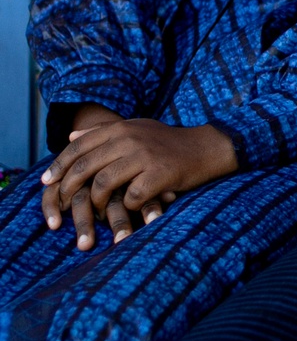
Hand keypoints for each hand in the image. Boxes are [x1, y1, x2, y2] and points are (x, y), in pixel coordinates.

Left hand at [40, 120, 236, 248]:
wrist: (206, 148)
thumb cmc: (168, 142)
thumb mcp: (137, 128)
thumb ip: (104, 131)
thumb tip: (71, 136)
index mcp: (122, 128)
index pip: (79, 146)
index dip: (59, 165)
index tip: (46, 182)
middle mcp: (131, 139)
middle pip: (86, 166)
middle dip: (69, 189)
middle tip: (62, 206)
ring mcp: (145, 156)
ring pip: (104, 184)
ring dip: (96, 203)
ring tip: (98, 212)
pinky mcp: (159, 175)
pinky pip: (130, 198)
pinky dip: (126, 207)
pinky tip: (129, 209)